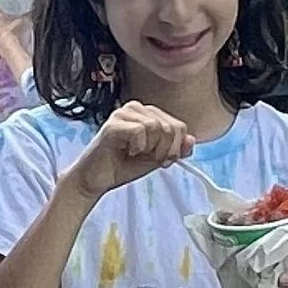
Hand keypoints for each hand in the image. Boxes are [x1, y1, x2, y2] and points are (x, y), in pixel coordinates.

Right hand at [67, 101, 194, 199]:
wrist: (96, 179)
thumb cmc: (122, 166)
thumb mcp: (156, 158)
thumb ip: (174, 149)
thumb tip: (191, 140)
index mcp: (147, 114)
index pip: (178, 125)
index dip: (176, 147)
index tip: (163, 159)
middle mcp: (136, 108)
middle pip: (170, 126)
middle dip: (165, 150)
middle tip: (149, 159)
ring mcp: (123, 114)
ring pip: (156, 127)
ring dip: (150, 149)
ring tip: (135, 154)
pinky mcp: (113, 124)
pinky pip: (140, 131)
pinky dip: (138, 147)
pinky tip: (127, 151)